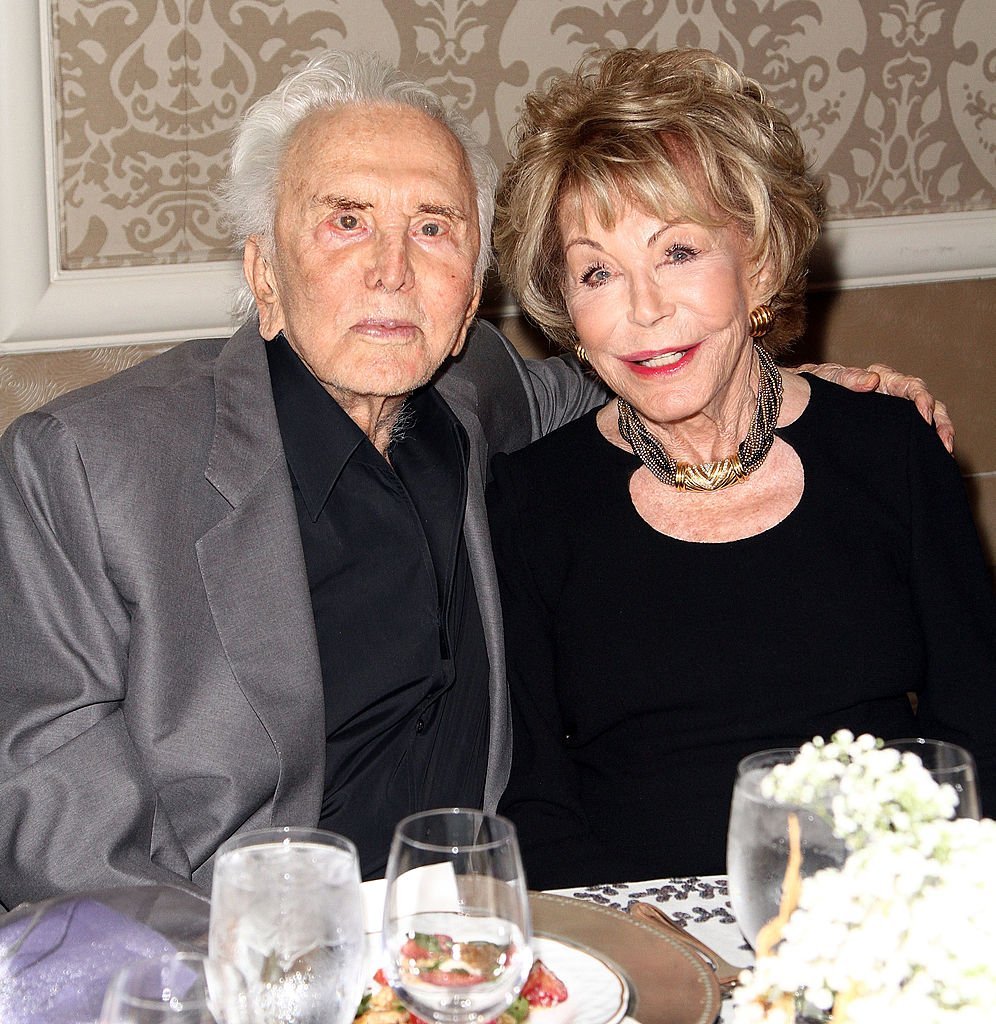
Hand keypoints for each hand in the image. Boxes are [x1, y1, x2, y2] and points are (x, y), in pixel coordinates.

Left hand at [794, 361, 953, 453]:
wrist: (797, 402)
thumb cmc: (815, 387)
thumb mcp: (828, 379)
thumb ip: (848, 378)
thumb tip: (873, 380)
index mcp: (882, 380)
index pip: (910, 386)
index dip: (921, 398)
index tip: (923, 414)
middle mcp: (892, 395)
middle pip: (926, 403)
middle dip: (939, 420)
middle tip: (943, 440)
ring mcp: (891, 413)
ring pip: (925, 419)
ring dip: (938, 432)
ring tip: (944, 450)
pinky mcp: (888, 430)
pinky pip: (912, 435)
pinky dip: (924, 443)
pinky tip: (930, 457)